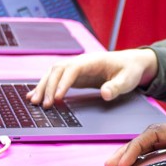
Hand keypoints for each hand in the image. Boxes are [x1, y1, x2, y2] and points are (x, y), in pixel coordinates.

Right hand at [27, 48, 158, 108]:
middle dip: (49, 86)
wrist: (131, 63)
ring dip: (43, 86)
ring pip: (53, 73)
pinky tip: (35, 96)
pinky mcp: (75, 75)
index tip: (58, 97)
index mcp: (93, 60)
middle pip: (58, 70)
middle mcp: (81, 62)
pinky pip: (56, 79)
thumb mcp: (128, 79)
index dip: (64, 82)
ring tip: (33, 102)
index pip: (73, 69)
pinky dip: (45, 87)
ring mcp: (76, 68)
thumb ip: (117, 86)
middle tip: (44, 104)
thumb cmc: (130, 70)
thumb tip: (105, 94)